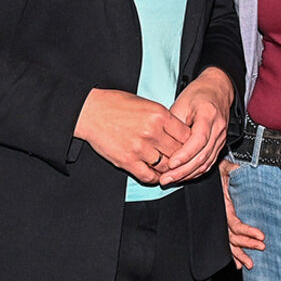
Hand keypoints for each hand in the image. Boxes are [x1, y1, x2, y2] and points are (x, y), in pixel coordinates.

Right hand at [74, 87, 191, 183]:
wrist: (90, 111)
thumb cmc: (116, 104)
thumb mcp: (145, 103)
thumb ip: (163, 117)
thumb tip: (179, 131)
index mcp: (159, 115)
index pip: (186, 135)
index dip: (190, 142)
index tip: (190, 146)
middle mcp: (152, 132)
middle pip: (179, 152)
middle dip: (182, 157)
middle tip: (183, 160)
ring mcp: (140, 148)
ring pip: (166, 166)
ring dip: (169, 169)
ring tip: (171, 169)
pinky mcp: (127, 161)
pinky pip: (149, 176)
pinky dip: (155, 178)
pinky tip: (156, 175)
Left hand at [154, 68, 232, 184]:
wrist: (216, 90)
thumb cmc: (198, 94)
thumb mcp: (181, 104)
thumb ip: (173, 125)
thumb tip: (161, 145)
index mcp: (208, 115)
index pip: (199, 140)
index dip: (184, 154)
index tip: (170, 164)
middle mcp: (218, 128)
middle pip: (203, 156)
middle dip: (183, 170)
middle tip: (166, 178)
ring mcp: (221, 138)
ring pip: (206, 163)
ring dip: (188, 174)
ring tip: (171, 180)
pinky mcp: (219, 144)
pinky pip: (208, 162)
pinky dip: (195, 171)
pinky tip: (183, 175)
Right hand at [219, 160, 265, 269]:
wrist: (208, 176)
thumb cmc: (218, 173)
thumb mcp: (226, 169)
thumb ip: (233, 170)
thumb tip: (241, 169)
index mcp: (223, 207)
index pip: (235, 224)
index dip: (247, 231)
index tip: (261, 236)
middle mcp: (221, 217)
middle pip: (232, 237)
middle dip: (247, 245)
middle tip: (261, 248)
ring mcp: (221, 222)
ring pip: (229, 243)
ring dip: (239, 254)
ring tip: (250, 265)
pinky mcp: (222, 223)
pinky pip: (226, 241)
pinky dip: (232, 254)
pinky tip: (238, 263)